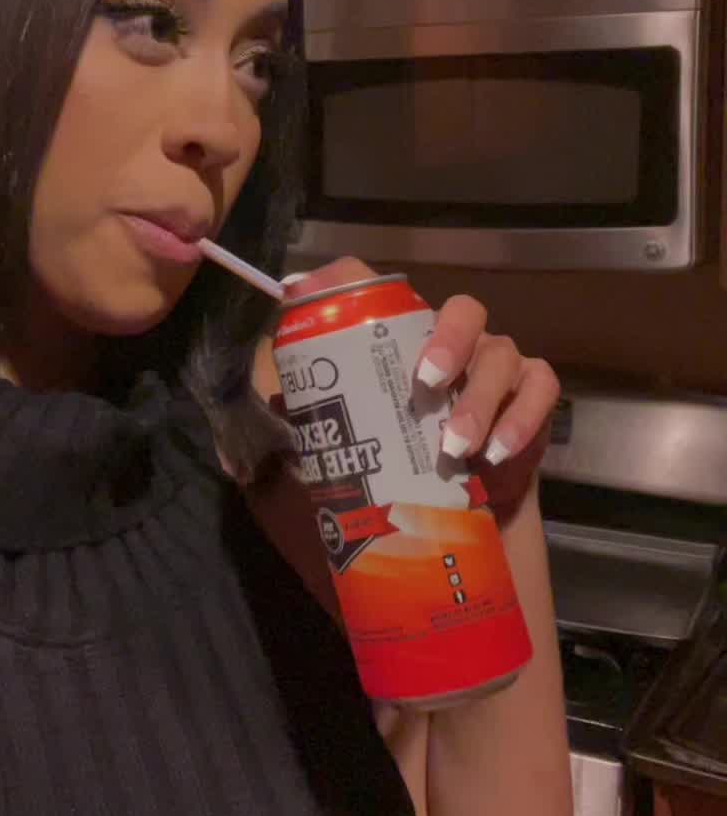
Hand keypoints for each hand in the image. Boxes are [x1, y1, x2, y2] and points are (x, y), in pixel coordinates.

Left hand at [282, 259, 559, 522]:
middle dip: (448, 340)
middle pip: (465, 310)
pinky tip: (495, 453)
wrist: (451, 528)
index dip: (359, 286)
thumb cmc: (390, 478)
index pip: (388, 297)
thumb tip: (275, 380)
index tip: (325, 302)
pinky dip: (521, 419)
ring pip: (502, 353)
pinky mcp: (534, 401)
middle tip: (426, 383)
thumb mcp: (338, 449)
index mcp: (404, 346)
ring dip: (479, 399)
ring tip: (454, 447)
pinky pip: (541, 389)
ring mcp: (499, 369)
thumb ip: (308, 413)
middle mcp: (454, 346)